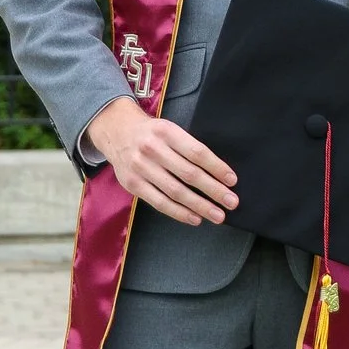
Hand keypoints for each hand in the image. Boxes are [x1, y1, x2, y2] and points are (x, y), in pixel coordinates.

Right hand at [84, 94, 238, 226]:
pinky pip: (160, 202)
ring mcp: (141, 168)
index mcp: (166, 132)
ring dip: (200, 206)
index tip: (232, 180)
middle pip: (189, 174)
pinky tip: (195, 218)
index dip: (217, 167)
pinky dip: (179, 212)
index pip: (197, 152)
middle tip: (231, 202)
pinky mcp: (133, 184)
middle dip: (214, 190)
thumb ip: (188, 147)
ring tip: (218, 215)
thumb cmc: (152, 133)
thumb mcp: (169, 129)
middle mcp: (152, 149)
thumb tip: (218, 173)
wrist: (116, 132)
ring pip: (176, 191)